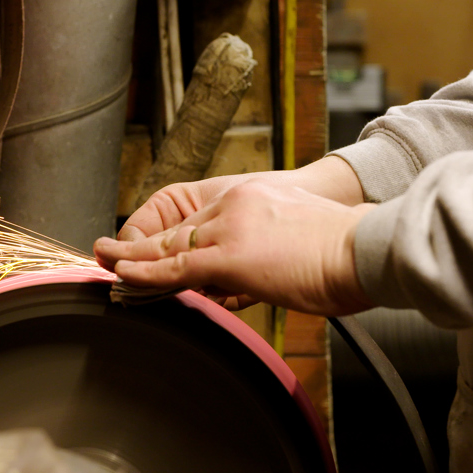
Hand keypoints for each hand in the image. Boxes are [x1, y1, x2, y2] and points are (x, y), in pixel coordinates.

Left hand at [95, 181, 376, 316]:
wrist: (367, 247)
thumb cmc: (347, 251)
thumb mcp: (300, 238)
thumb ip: (270, 247)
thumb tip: (263, 271)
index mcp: (251, 196)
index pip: (196, 216)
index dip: (167, 236)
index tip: (150, 251)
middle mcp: (235, 202)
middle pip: (176, 229)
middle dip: (141, 246)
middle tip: (110, 254)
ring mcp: (230, 226)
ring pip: (169, 246)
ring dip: (132, 259)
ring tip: (105, 265)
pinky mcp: (230, 254)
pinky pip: (176, 267)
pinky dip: (144, 274)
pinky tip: (122, 276)